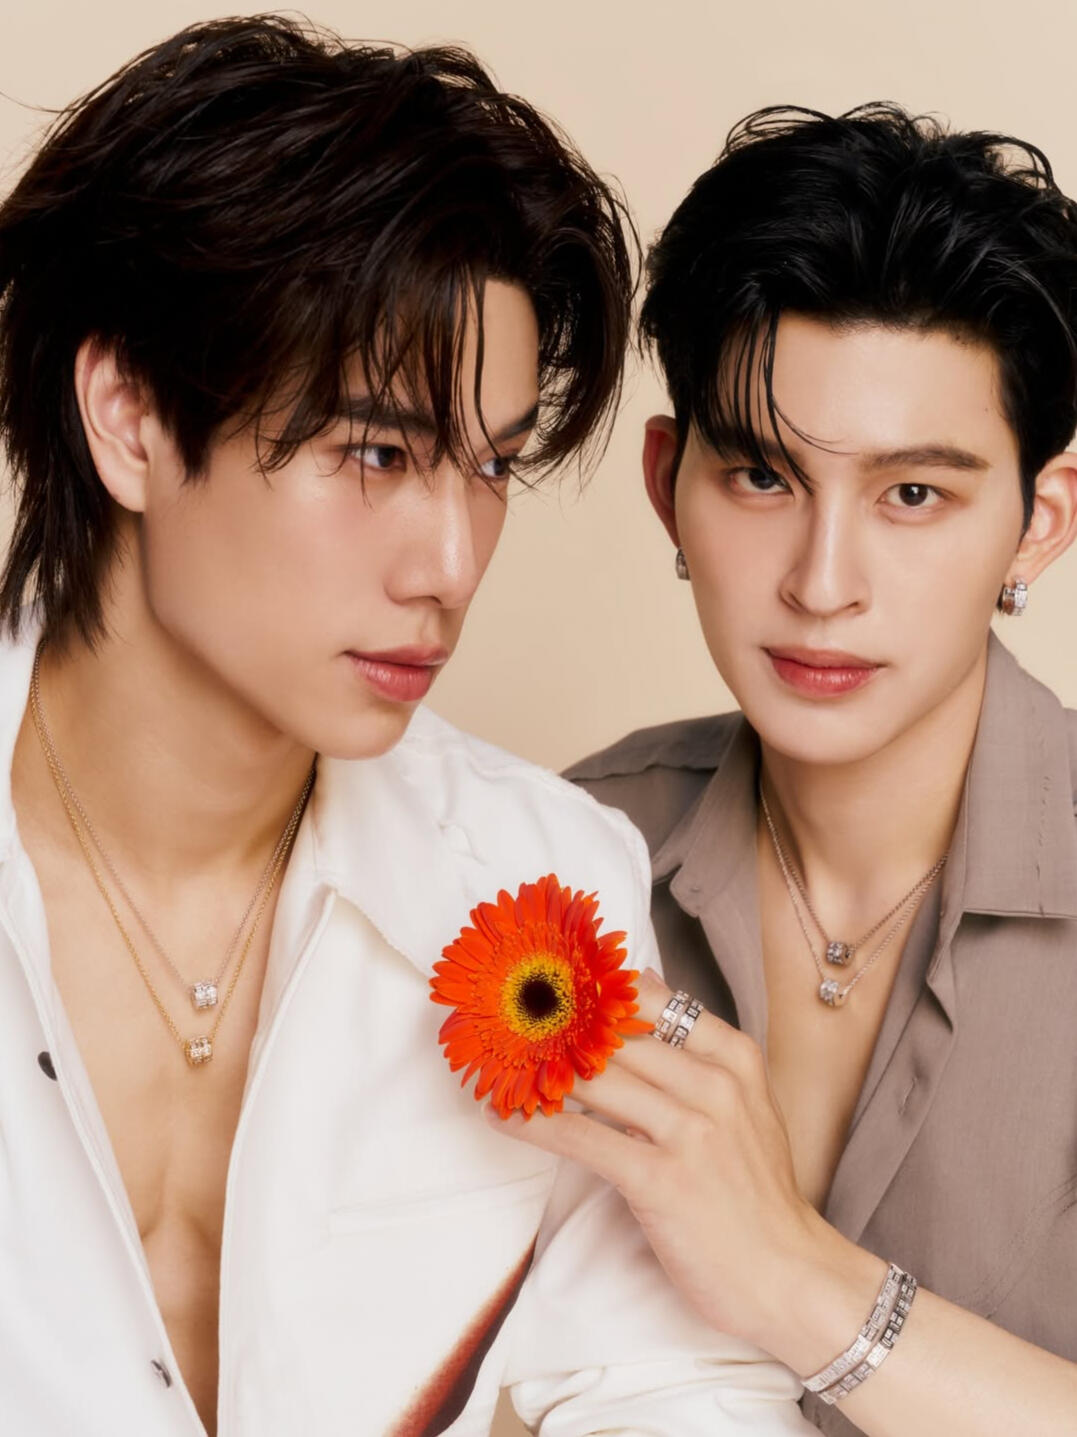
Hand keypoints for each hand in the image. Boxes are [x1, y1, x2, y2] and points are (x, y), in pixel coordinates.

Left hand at [493, 969, 858, 1360]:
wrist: (789, 1274)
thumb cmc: (757, 1191)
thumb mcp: (747, 1103)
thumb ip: (700, 1046)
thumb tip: (644, 978)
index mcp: (734, 1060)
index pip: (654, 998)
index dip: (596, 989)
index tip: (551, 985)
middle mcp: (714, 1086)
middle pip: (615, 1034)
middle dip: (557, 1027)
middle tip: (508, 1023)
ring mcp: (689, 1133)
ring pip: (594, 1078)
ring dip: (537, 1071)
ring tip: (499, 1065)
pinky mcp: (660, 1179)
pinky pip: (581, 1137)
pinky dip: (534, 1124)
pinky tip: (503, 1116)